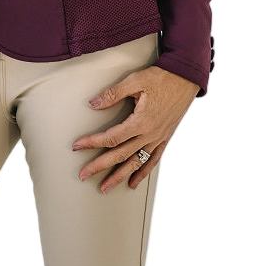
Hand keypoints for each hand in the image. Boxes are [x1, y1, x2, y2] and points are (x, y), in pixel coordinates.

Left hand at [72, 65, 197, 193]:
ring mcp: (158, 138)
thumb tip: (93, 104)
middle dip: (100, 166)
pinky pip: (153, 160)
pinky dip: (142, 172)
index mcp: (140, 122)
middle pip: (120, 155)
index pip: (111, 137)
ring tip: (105, 187)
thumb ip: (113, 94)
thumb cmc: (161, 78)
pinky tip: (133, 182)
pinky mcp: (165, 138)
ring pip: (135, 163)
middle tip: (84, 174)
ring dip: (119, 176)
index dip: (92, 143)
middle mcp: (149, 135)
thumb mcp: (135, 81)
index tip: (78, 146)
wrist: (186, 78)